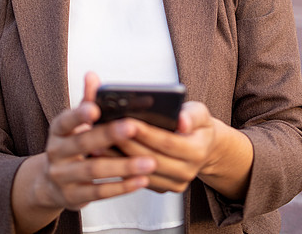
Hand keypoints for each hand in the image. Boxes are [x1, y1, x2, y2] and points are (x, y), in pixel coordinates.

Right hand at [16, 73, 156, 225]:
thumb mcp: (75, 123)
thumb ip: (87, 101)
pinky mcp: (72, 197)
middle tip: (133, 127)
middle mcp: (56, 153)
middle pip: (83, 144)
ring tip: (150, 161)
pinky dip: (121, 187)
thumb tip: (93, 75)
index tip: (95, 109)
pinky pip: (99, 193)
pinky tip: (141, 181)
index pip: (65, 120)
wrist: (49, 182)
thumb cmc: (72, 144)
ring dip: (123, 166)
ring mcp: (62, 177)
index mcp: (58, 130)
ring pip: (94, 171)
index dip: (79, 115)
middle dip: (108, 135)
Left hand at [115, 101, 252, 199]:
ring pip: (140, 172)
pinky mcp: (163, 188)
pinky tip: (105, 155)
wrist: (203, 147)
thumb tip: (181, 121)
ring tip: (98, 143)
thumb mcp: (199, 113)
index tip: (127, 121)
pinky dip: (120, 167)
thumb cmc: (196, 125)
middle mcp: (187, 172)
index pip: (167, 142)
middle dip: (126, 145)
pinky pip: (138, 180)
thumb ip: (191, 115)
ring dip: (117, 158)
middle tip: (105, 132)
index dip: (146, 133)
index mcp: (197, 151)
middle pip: (150, 159)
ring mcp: (175, 183)